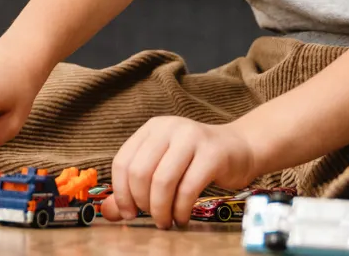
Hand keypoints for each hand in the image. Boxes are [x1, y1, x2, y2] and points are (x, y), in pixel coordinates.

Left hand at [100, 118, 257, 229]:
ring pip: (162, 181)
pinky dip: (180, 210)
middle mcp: (168, 128)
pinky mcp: (212, 154)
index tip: (128, 213)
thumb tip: (109, 212)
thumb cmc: (196, 161)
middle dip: (142, 203)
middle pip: (140, 172)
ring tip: (166, 221)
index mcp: (151, 129)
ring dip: (160, 209)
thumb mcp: (163, 167)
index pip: (123, 161)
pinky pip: (187, 188)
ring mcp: (191, 138)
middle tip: (152, 218)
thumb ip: (135, 188)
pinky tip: (182, 218)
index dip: (121, 192)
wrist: (239, 148)